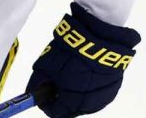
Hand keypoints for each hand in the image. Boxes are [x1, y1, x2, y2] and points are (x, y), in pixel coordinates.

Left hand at [26, 2, 140, 117]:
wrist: (101, 36)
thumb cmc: (71, 51)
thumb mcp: (46, 65)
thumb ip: (37, 83)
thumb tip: (31, 92)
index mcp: (72, 100)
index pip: (55, 112)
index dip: (46, 104)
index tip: (42, 96)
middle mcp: (89, 103)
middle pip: (72, 110)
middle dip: (61, 101)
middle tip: (55, 88)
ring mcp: (104, 96)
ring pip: (87, 105)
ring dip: (76, 97)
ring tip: (70, 80)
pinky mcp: (114, 87)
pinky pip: (99, 95)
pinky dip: (90, 91)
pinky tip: (85, 78)